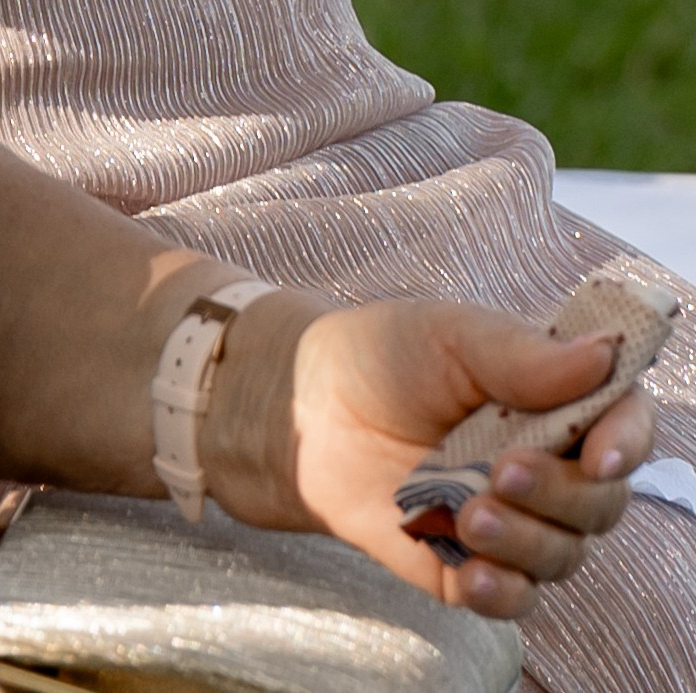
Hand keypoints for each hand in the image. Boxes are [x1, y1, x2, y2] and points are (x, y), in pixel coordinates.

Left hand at [214, 295, 652, 621]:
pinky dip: (503, 589)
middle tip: (503, 470)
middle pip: (600, 503)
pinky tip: (474, 569)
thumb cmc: (384, 357)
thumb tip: (606, 355)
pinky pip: (515, 599)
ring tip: (469, 511)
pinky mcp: (473, 568)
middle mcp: (548, 466)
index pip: (624, 427)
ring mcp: (514, 521)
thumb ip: (526, 354)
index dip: (627, 442)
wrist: (307, 410)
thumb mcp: (451, 335)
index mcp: (555, 402)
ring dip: (526, 539)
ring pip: (562, 554)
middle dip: (563, 493)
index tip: (602, 454)